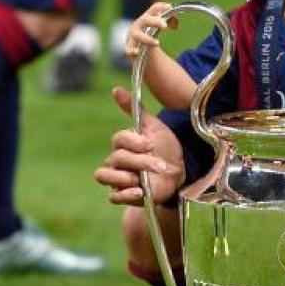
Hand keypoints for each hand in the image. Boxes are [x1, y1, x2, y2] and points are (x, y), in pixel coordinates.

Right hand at [94, 87, 185, 205]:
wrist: (179, 171)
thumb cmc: (165, 147)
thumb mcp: (154, 126)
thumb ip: (135, 109)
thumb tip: (115, 89)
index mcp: (123, 143)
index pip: (118, 139)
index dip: (133, 142)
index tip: (150, 144)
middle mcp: (116, 160)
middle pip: (116, 159)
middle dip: (139, 161)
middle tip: (158, 164)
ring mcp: (118, 178)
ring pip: (105, 176)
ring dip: (127, 177)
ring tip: (145, 179)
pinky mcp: (124, 195)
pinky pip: (113, 197)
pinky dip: (125, 194)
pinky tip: (140, 191)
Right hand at [126, 2, 176, 59]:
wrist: (135, 46)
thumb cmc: (149, 33)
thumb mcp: (159, 26)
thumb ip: (171, 22)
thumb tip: (175, 25)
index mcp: (148, 17)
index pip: (154, 8)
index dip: (161, 7)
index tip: (169, 7)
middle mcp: (139, 24)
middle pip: (146, 20)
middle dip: (154, 22)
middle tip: (164, 25)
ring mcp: (133, 36)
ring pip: (138, 36)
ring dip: (147, 39)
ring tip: (157, 43)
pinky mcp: (130, 47)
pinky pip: (129, 49)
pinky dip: (131, 50)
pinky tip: (136, 52)